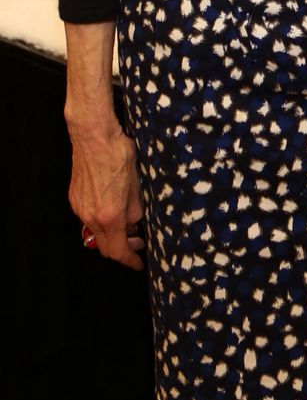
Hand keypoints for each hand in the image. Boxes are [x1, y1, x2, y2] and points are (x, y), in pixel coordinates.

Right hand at [68, 118, 144, 269]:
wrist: (94, 136)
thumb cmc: (118, 155)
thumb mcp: (137, 183)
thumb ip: (135, 209)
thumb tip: (134, 223)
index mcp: (110, 215)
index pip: (118, 251)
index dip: (130, 260)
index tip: (138, 263)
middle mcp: (91, 216)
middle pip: (104, 247)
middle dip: (122, 248)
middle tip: (137, 241)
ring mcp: (80, 207)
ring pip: (95, 233)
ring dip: (111, 234)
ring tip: (127, 221)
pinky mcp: (74, 198)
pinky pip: (88, 218)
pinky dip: (101, 221)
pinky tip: (112, 208)